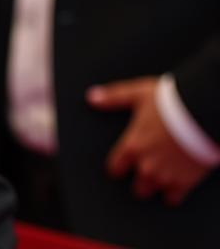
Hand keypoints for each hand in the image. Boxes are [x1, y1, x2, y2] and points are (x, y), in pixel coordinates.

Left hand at [88, 76, 211, 205]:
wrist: (201, 115)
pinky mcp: (186, 182)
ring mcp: (167, 176)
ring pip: (152, 192)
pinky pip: (174, 198)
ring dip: (153, 187)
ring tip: (155, 181)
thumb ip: (114, 97)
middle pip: (136, 185)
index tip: (117, 168)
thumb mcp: (137, 94)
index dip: (115, 168)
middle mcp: (147, 165)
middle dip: (137, 181)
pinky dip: (172, 194)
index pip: (115, 167)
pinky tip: (172, 188)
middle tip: (140, 174)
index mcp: (133, 146)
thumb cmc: (170, 104)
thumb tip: (92, 98)